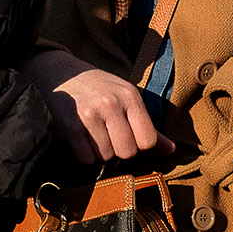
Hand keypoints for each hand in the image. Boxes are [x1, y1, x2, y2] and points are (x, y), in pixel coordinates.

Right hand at [24, 48, 162, 165]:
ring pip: (106, 157)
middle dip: (119, 150)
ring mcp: (90, 115)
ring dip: (101, 152)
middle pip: (127, 152)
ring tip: (94, 134)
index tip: (128, 135)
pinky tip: (82, 139)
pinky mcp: (70, 126)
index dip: (139, 144)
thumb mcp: (126, 97)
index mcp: (130, 97)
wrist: (61, 73)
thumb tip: (171, 149)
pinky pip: (86, 158)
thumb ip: (147, 125)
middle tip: (109, 136)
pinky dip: (85, 155)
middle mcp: (112, 104)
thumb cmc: (99, 87)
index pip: (147, 140)